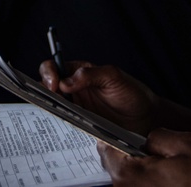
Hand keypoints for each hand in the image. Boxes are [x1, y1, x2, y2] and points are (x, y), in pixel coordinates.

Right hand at [39, 60, 158, 135]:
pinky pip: (64, 122)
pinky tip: (68, 123)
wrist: (146, 119)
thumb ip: (90, 74)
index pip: (54, 66)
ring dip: (52, 108)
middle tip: (55, 100)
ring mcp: (76, 107)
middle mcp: (74, 89)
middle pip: (48, 86)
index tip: (54, 85)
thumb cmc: (132, 93)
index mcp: (79, 72)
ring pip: (53, 105)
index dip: (49, 73)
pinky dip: (62, 123)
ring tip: (62, 112)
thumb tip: (65, 82)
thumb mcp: (114, 77)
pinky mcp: (80, 124)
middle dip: (45, 91)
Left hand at [98, 129, 190, 185]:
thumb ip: (159, 136)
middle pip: (120, 165)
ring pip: (134, 178)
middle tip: (158, 150)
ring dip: (147, 169)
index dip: (116, 136)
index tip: (125, 132)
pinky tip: (176, 180)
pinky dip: (155, 181)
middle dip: (134, 153)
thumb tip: (148, 138)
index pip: (107, 149)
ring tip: (173, 168)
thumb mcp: (188, 144)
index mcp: (133, 175)